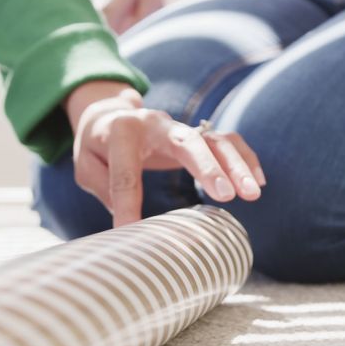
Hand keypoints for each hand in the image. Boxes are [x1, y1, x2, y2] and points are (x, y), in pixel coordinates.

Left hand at [64, 81, 265, 226]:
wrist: (110, 115)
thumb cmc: (97, 147)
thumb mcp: (85, 166)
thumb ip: (103, 187)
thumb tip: (128, 221)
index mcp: (122, 130)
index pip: (126, 171)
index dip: (127, 203)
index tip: (128, 230)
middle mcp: (157, 124)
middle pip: (188, 141)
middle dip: (208, 167)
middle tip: (226, 195)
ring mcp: (182, 128)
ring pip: (215, 141)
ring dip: (237, 166)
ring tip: (252, 194)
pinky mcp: (198, 134)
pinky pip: (228, 141)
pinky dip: (246, 158)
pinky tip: (259, 182)